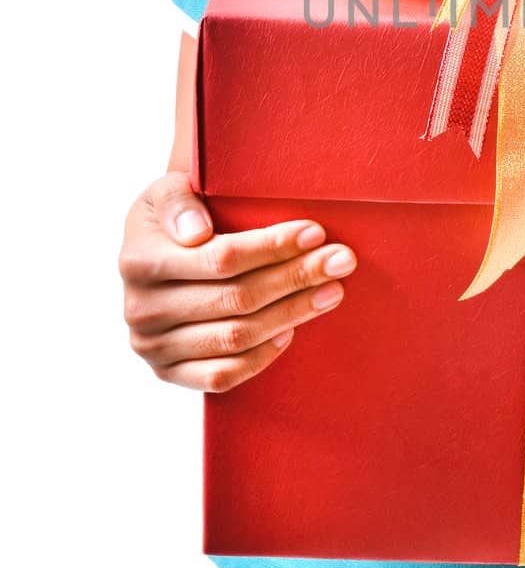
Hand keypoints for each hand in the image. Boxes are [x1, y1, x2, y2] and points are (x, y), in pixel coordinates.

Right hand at [119, 171, 357, 391]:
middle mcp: (141, 309)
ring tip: (332, 291)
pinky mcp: (168, 372)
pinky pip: (222, 376)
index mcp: (139, 259)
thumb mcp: (168, 191)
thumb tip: (197, 234)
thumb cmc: (175, 216)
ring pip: (236, 338)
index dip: (272, 247)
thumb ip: (179, 201)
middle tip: (342, 261)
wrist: (157, 254)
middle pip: (237, 299)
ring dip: (291, 313)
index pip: (221, 258)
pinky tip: (291, 331)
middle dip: (296, 277)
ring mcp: (153, 346)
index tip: (315, 232)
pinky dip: (261, 356)